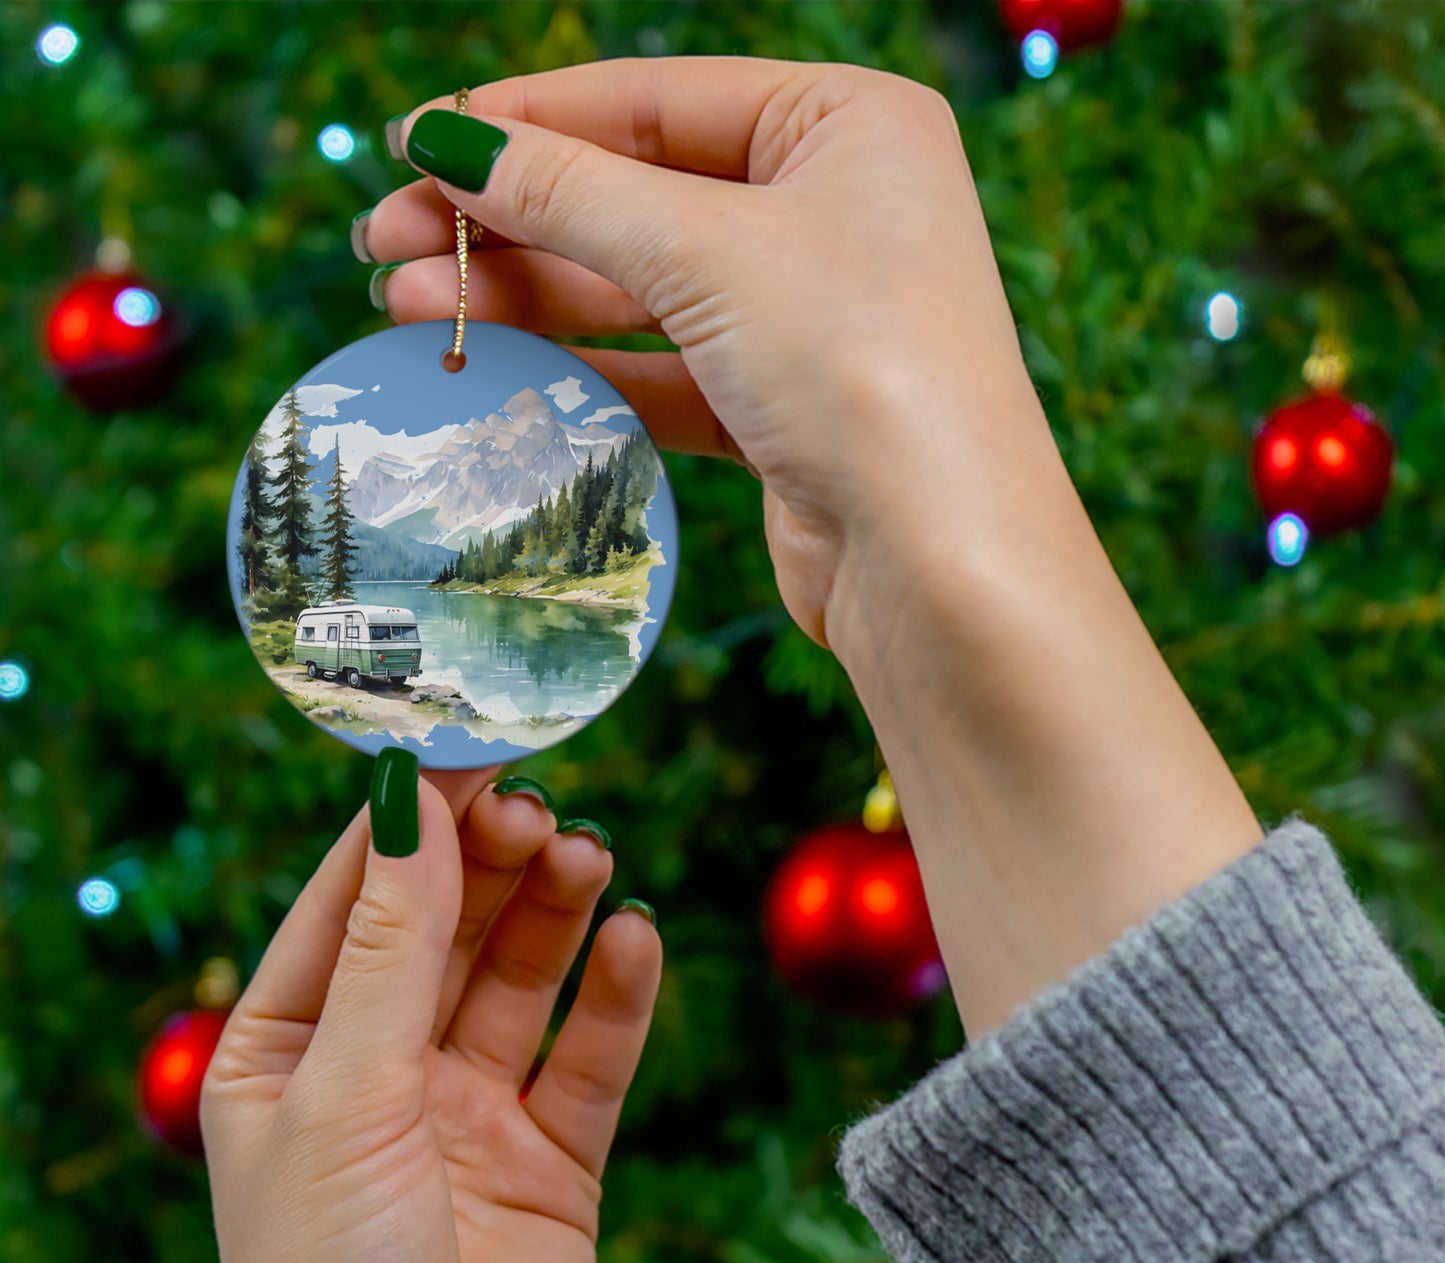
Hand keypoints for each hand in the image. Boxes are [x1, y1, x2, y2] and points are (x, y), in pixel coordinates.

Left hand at [201, 761, 661, 1262]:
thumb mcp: (346, 1095)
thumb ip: (391, 946)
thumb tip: (410, 799)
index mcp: (290, 1052)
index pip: (353, 900)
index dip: (411, 822)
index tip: (471, 745)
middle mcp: (380, 1072)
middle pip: (447, 927)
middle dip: (491, 862)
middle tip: (541, 807)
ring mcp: (469, 1113)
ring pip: (521, 977)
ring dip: (555, 911)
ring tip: (589, 856)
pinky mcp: (552, 1159)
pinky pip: (591, 1055)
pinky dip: (617, 994)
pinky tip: (635, 939)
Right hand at [361, 57, 1054, 656]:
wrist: (939, 562)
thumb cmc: (859, 367)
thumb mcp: (707, 251)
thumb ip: (571, 193)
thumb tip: (448, 141)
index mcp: (847, 124)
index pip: (655, 100)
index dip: (527, 120)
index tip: (414, 142)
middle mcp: (834, 209)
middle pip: (637, 194)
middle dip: (509, 219)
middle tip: (384, 241)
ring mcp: (809, 314)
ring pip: (641, 288)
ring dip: (527, 295)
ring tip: (407, 304)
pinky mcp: (783, 408)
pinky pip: (663, 369)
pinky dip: (582, 368)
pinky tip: (493, 363)